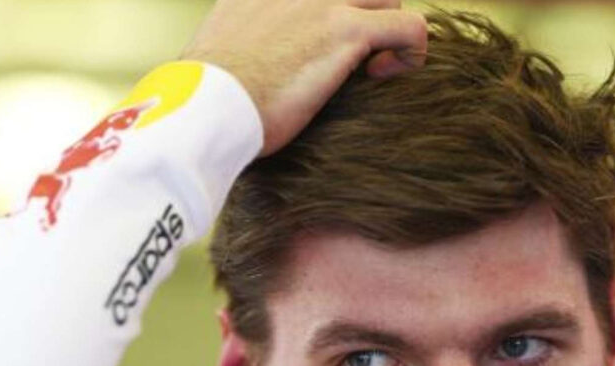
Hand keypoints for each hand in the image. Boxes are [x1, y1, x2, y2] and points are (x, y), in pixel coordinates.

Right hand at [181, 0, 426, 155]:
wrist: (206, 105)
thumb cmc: (204, 96)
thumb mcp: (214, 50)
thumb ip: (237, 39)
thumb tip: (234, 63)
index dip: (331, 14)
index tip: (320, 45)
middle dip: (365, 15)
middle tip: (355, 55)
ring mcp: (322, 1)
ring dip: (389, 30)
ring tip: (371, 67)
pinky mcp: (345, 30)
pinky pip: (409, 26)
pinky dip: (410, 52)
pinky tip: (382, 75)